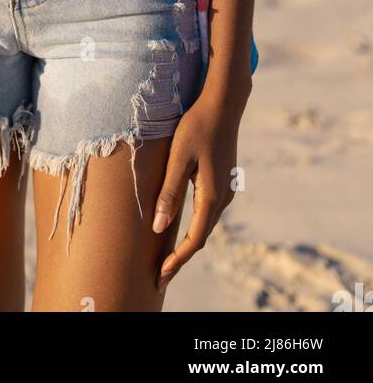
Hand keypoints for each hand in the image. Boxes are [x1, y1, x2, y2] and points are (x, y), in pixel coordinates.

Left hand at [151, 87, 247, 290]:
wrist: (223, 105)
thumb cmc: (196, 127)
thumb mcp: (178, 158)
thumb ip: (169, 193)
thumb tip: (157, 227)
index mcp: (211, 196)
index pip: (193, 240)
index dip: (177, 260)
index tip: (160, 276)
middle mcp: (222, 199)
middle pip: (200, 237)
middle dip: (180, 257)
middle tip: (160, 275)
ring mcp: (225, 190)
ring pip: (205, 225)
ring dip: (188, 243)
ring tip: (167, 257)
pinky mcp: (222, 182)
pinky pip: (207, 212)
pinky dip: (194, 227)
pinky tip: (181, 228)